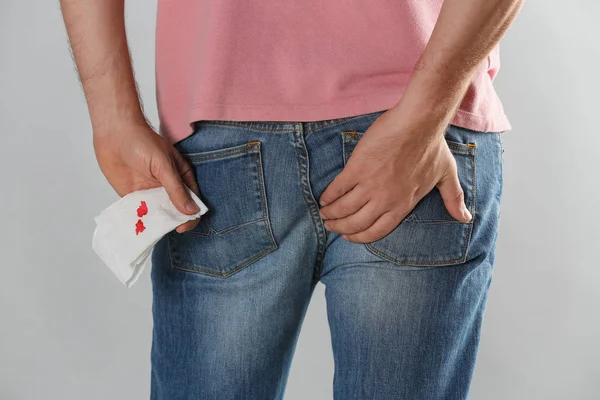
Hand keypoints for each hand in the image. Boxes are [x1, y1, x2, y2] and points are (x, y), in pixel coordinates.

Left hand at [93, 121, 200, 232]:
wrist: (114, 133)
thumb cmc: (142, 142)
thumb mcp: (163, 165)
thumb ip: (176, 189)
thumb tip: (192, 211)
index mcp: (181, 178)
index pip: (192, 202)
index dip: (191, 216)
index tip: (182, 225)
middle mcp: (168, 188)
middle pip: (176, 212)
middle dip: (172, 222)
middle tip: (164, 228)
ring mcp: (151, 193)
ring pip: (158, 215)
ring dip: (155, 224)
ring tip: (148, 229)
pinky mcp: (133, 197)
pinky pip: (139, 214)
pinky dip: (139, 221)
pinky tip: (136, 226)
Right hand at [318, 108, 471, 242]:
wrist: (418, 122)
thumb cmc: (433, 146)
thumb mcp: (447, 175)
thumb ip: (454, 199)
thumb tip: (465, 218)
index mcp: (403, 204)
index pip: (377, 230)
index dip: (360, 236)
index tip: (349, 236)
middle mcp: (385, 199)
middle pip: (356, 223)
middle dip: (340, 228)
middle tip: (331, 225)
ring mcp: (370, 185)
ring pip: (344, 209)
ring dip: (331, 214)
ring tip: (324, 214)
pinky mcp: (357, 169)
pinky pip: (338, 189)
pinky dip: (328, 197)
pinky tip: (323, 199)